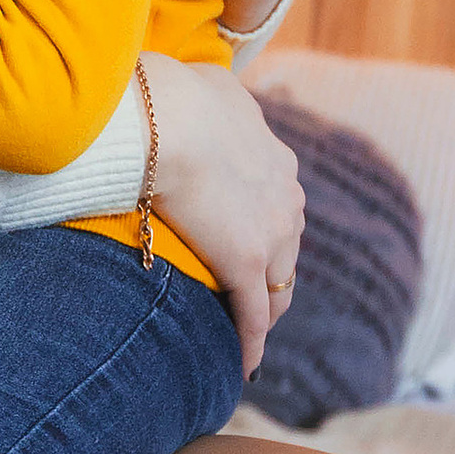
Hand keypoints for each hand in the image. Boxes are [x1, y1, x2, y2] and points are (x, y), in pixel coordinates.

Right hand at [142, 58, 303, 377]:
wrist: (166, 118)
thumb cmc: (172, 94)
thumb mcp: (205, 86)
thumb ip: (210, 100)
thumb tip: (195, 89)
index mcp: (277, 161)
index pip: (279, 209)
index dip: (265, 231)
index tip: (247, 243)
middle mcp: (286, 199)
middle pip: (288, 253)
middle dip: (274, 278)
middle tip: (252, 300)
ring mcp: (271, 235)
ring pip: (277, 289)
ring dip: (264, 312)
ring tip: (246, 336)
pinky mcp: (246, 265)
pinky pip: (253, 317)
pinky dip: (251, 344)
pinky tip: (245, 367)